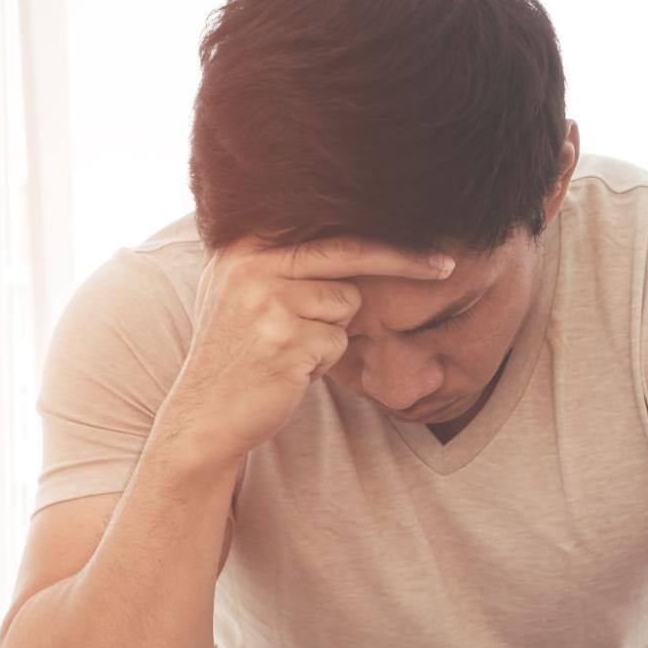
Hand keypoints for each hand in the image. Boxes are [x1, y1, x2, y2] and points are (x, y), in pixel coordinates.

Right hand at [156, 234, 454, 465]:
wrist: (203, 417)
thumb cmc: (234, 356)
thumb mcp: (240, 292)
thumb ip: (279, 261)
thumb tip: (346, 232)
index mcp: (241, 246)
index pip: (327, 230)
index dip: (380, 236)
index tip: (429, 237)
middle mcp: (251, 266)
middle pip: (349, 255)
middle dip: (403, 263)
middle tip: (445, 267)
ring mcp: (267, 302)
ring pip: (345, 306)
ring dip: (330, 334)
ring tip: (291, 352)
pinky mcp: (285, 341)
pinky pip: (336, 343)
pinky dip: (322, 363)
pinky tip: (288, 372)